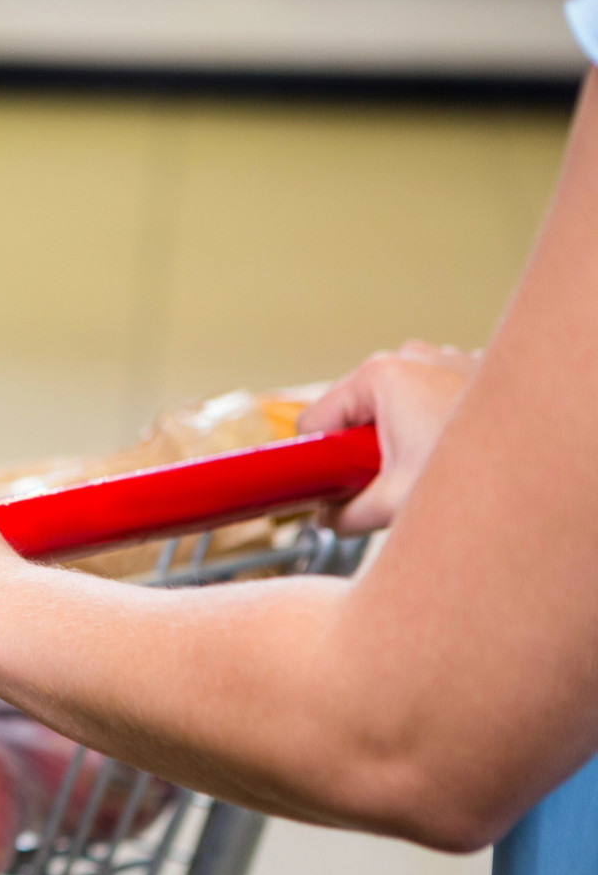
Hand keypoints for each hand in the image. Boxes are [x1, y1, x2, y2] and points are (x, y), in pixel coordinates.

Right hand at [298, 341, 479, 533]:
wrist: (560, 459)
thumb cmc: (487, 471)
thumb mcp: (393, 505)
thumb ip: (343, 516)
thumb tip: (327, 517)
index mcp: (381, 374)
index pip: (314, 421)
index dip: (316, 462)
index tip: (329, 487)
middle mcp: (412, 356)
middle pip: (353, 414)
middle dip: (361, 454)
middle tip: (388, 485)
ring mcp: (444, 360)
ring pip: (392, 410)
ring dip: (397, 443)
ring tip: (424, 471)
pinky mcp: (470, 373)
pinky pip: (427, 404)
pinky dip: (430, 431)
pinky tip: (450, 456)